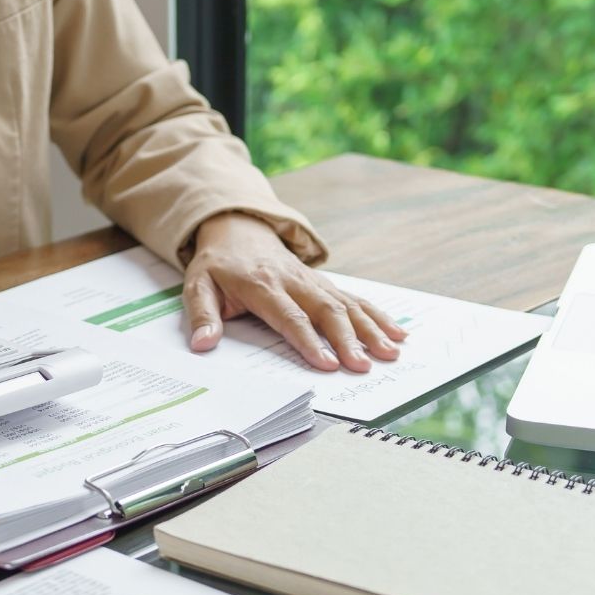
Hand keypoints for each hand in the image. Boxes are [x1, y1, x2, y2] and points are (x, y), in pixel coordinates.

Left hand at [183, 212, 406, 371]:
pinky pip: (354, 297)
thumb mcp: (198, 286)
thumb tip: (202, 344)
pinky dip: (377, 315)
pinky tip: (397, 332)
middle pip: (326, 310)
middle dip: (348, 339)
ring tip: (390, 353)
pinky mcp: (323, 283)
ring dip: (370, 329)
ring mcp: (312, 280)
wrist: (238, 229)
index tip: (326, 363)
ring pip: (347, 303)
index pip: (289, 316)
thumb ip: (202, 315)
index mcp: (262, 284)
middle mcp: (293, 281)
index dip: (309, 340)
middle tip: (363, 366)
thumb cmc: (218, 265)